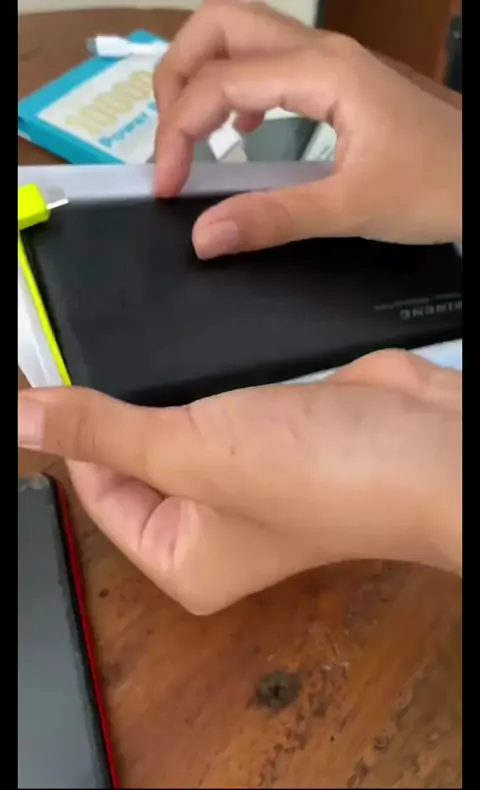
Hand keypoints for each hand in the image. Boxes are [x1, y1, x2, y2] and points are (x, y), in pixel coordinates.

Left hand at [18, 350, 461, 614]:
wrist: (426, 444)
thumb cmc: (311, 471)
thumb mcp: (189, 452)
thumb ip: (100, 432)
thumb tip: (15, 421)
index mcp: (181, 556)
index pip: (99, 489)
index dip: (68, 432)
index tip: (38, 369)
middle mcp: (210, 523)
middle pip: (134, 457)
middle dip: (108, 406)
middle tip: (73, 340)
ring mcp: (245, 474)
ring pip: (174, 423)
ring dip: (150, 385)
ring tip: (114, 330)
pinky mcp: (274, 429)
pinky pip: (213, 401)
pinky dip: (193, 373)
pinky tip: (173, 335)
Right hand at [154, 0, 461, 257]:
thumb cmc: (437, 187)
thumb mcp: (352, 208)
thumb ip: (274, 219)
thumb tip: (205, 236)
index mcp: (322, 72)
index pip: (220, 82)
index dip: (178, 132)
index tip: (167, 186)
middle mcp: (322, 51)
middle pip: (221, 25)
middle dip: (178, 74)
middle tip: (168, 138)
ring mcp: (333, 61)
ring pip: (245, 37)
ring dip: (205, 75)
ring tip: (191, 133)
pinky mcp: (342, 80)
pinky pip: (272, 64)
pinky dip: (240, 90)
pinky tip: (243, 133)